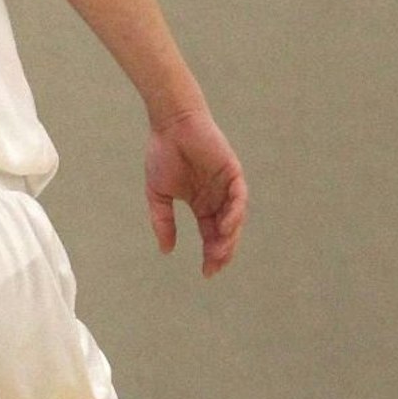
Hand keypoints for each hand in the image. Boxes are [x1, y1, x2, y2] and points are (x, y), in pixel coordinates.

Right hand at [145, 110, 248, 276]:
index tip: (206, 273)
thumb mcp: (158, 194)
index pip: (210, 235)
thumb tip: (166, 250)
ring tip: (220, 252)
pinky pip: (239, 197)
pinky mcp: (233, 173)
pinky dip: (235, 213)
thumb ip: (163, 221)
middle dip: (221, 251)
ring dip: (229, 236)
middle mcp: (217, 198)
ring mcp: (227, 186)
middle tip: (215, 266)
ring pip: (234, 218)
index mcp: (201, 204)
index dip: (210, 254)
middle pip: (225, 232)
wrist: (171, 126)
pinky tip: (226, 226)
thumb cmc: (163, 155)